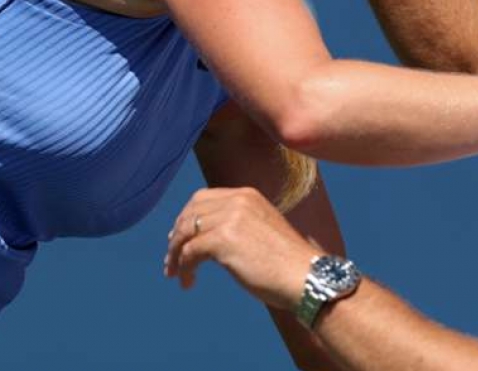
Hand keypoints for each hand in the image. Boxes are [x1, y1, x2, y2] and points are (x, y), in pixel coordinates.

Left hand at [164, 187, 315, 310]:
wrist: (307, 277)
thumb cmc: (288, 264)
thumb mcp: (261, 231)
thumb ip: (237, 226)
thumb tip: (207, 239)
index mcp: (247, 195)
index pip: (203, 198)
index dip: (187, 217)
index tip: (180, 237)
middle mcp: (237, 200)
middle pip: (190, 211)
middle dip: (177, 234)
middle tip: (171, 257)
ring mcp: (230, 218)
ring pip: (186, 232)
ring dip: (176, 254)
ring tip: (174, 273)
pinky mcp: (223, 240)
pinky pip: (190, 252)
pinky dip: (184, 267)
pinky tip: (188, 281)